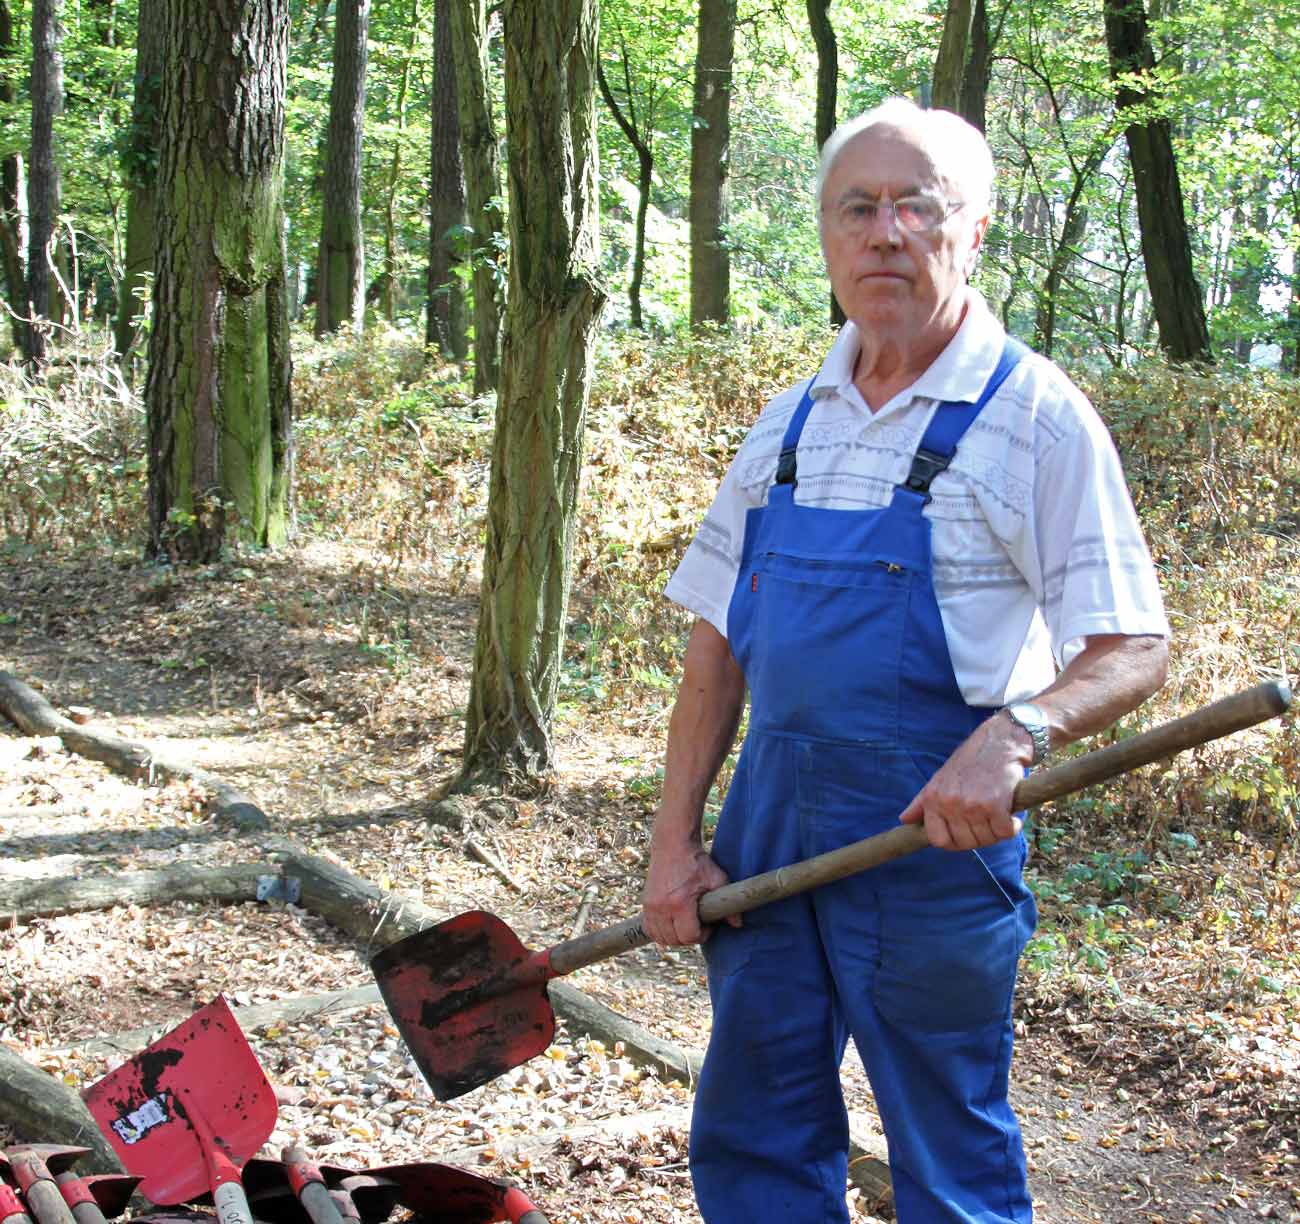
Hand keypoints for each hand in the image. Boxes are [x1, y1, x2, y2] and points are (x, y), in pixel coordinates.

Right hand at [641, 836, 733, 945]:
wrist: (673, 844)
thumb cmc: (696, 861)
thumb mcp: (717, 879)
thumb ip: (728, 903)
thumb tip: (737, 923)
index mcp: (679, 903)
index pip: (689, 936)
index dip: (702, 935)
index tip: (709, 925)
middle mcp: (661, 907)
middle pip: (674, 940)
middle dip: (689, 937)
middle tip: (699, 925)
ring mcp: (651, 906)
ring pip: (661, 937)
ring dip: (674, 937)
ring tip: (686, 924)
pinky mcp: (645, 902)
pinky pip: (650, 928)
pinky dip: (660, 931)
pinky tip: (672, 924)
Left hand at [899, 713, 1027, 850]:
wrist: (999, 741)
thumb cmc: (970, 761)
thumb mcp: (939, 778)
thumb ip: (922, 802)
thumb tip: (904, 819)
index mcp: (933, 799)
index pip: (938, 840)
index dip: (954, 842)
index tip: (966, 835)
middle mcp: (950, 804)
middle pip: (965, 843)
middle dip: (978, 838)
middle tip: (987, 822)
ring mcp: (972, 805)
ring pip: (986, 840)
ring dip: (996, 832)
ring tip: (997, 814)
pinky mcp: (995, 805)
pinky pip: (1004, 832)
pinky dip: (1011, 827)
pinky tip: (1010, 815)